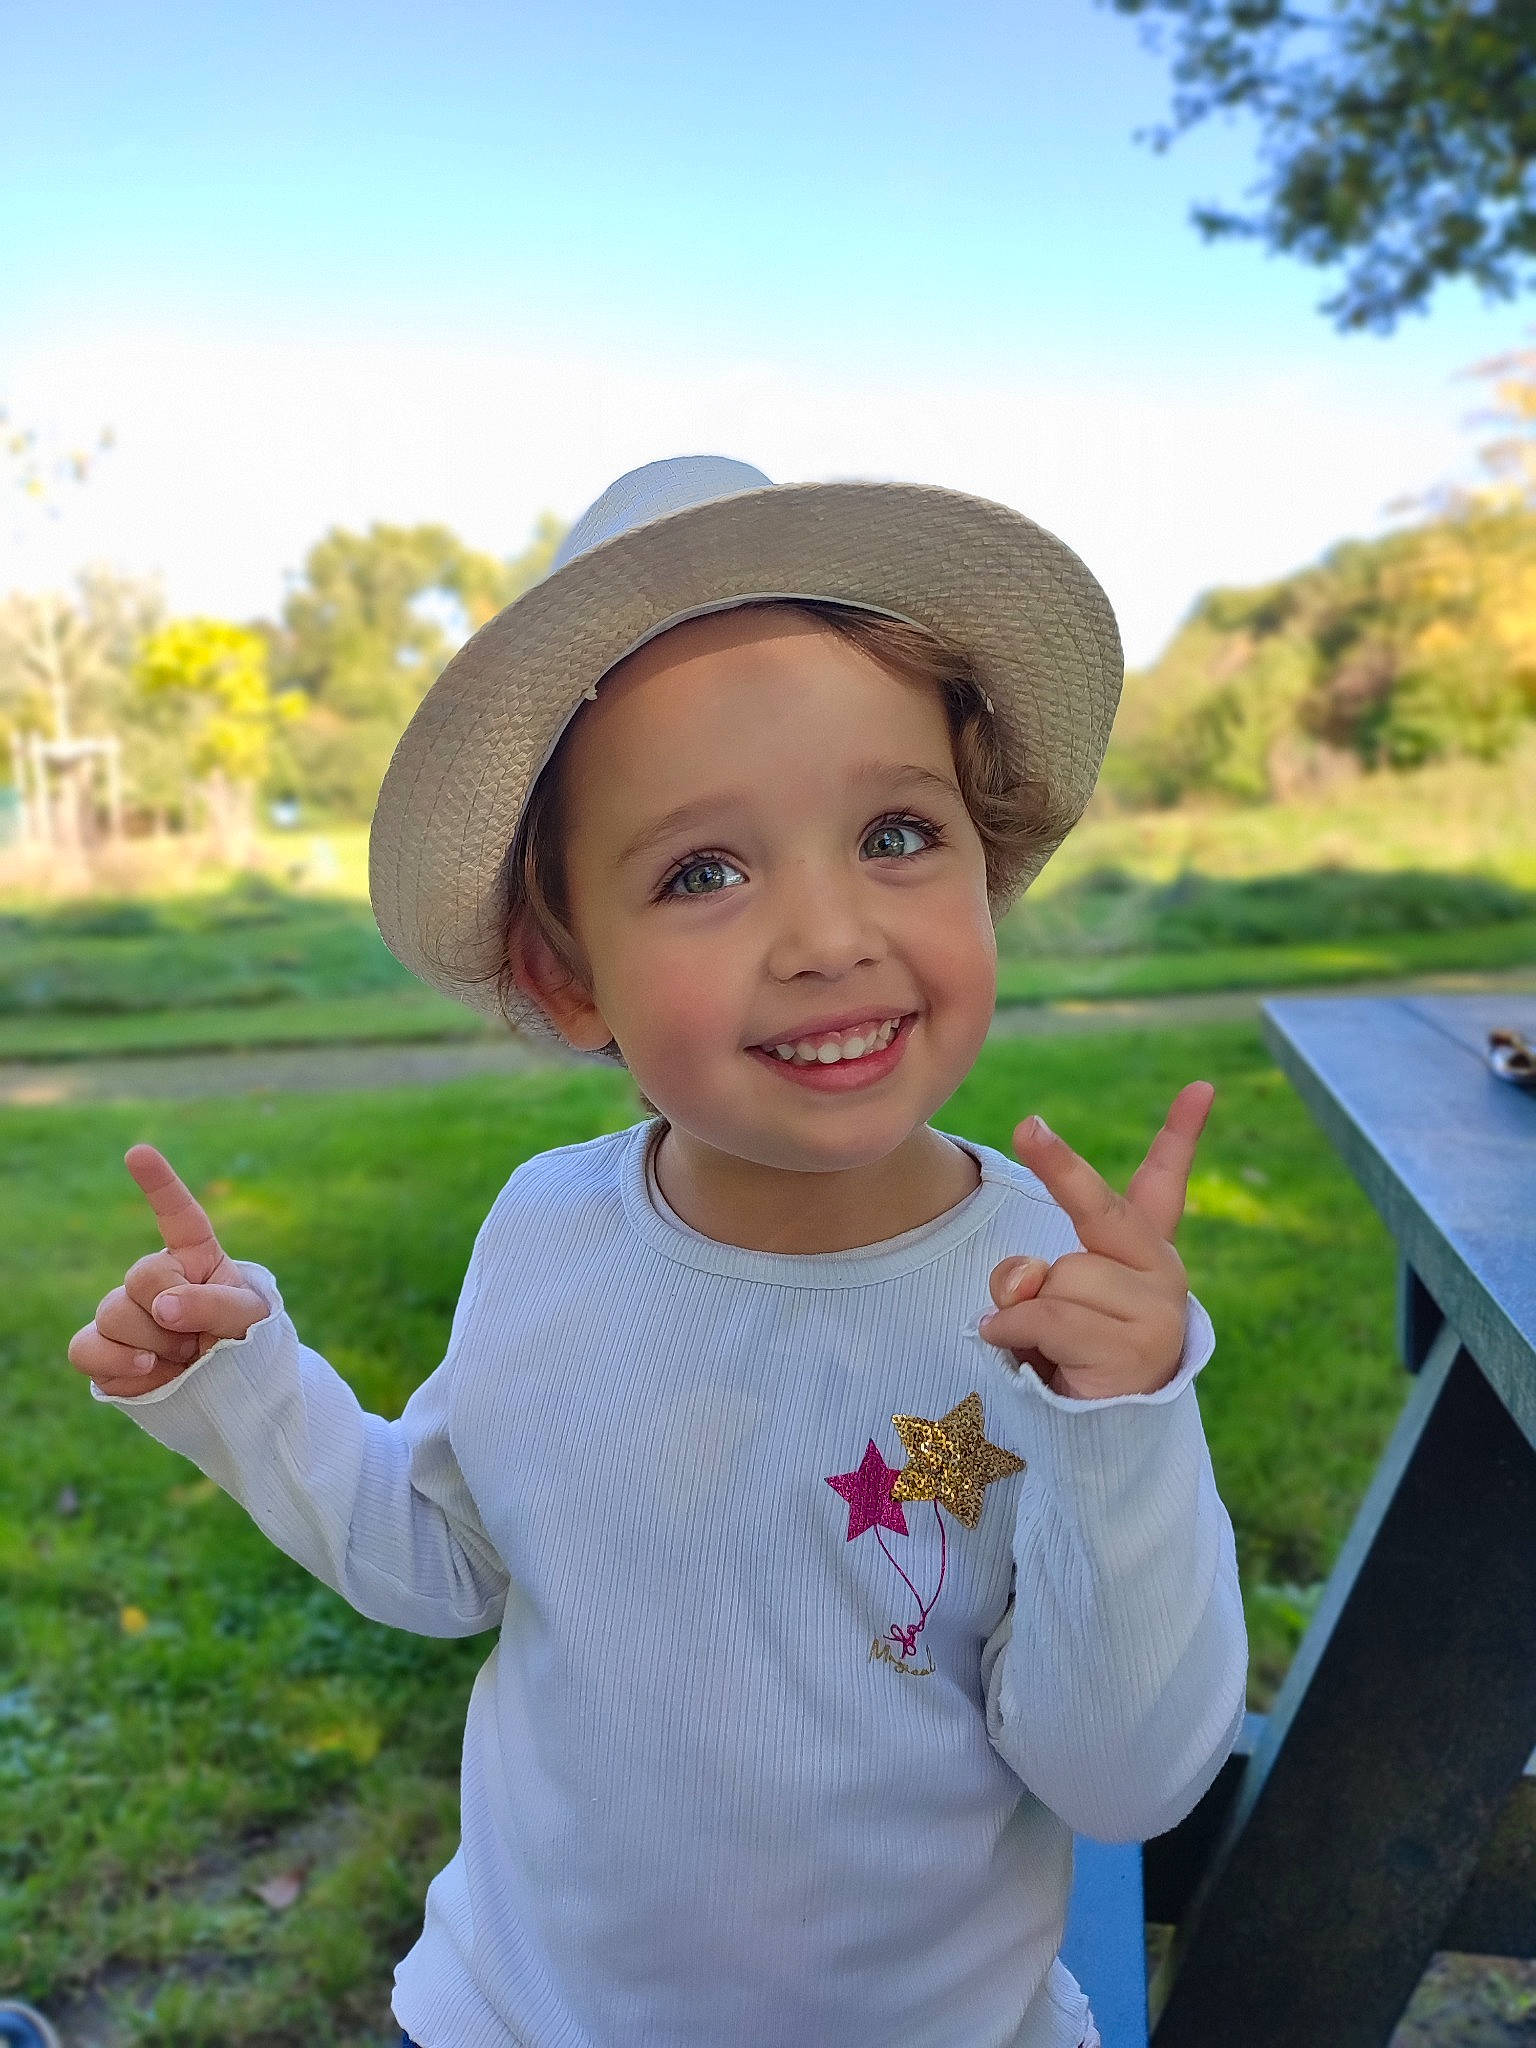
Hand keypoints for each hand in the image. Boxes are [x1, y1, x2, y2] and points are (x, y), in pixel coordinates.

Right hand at [68, 1145, 269, 1398]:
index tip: (138, 1152)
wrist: (228, 1391)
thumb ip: (213, 1304)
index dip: (158, 1183)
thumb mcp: (250, 1319)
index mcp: (196, 1257)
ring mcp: (125, 1313)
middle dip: (170, 1312)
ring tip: (182, 1357)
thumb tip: (161, 1305)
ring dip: (152, 1344)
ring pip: (112, 1314)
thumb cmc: (246, 1344)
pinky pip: (85, 1349)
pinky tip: (148, 1370)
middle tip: (199, 1338)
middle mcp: (155, 1278)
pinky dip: (114, 1363)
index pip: (178, 1215)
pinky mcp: (104, 1350)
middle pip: (140, 1277)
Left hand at [977, 1082, 1214, 1399]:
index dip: (1183, 1133)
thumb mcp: (1045, 1301)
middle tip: (1029, 1125)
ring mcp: (1155, 1312)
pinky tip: (1016, 1350)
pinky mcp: (1135, 1351)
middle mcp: (1160, 1273)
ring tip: (1051, 1345)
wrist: (1101, 1440)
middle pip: (1099, 1209)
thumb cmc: (1071, 1354)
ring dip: (1029, 1310)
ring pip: (1059, 1277)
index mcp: (1143, 1253)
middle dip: (1060, 1166)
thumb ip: (1033, 1277)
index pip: (1165, 1184)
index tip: (1201, 1085)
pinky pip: (1046, 1317)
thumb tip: (1029, 1277)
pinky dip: (1013, 1331)